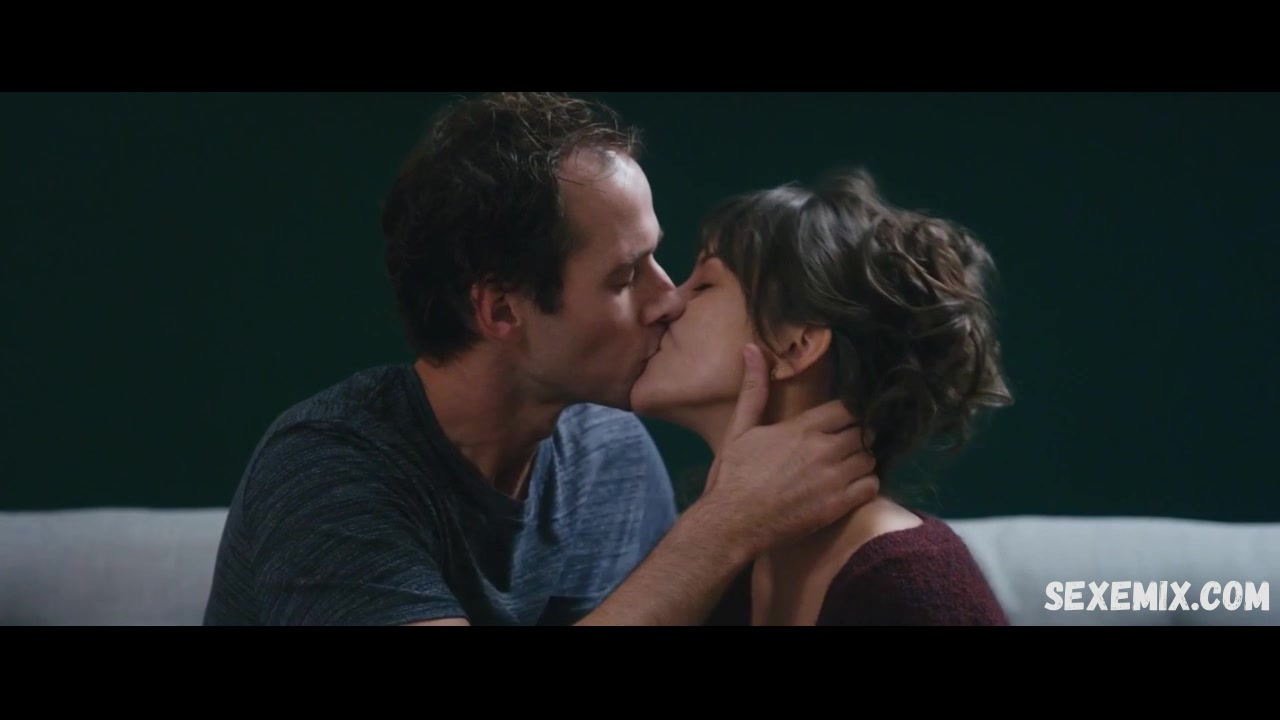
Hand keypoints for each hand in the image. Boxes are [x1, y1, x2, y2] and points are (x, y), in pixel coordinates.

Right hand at [701, 343, 878, 555]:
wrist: (732, 522)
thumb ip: (753, 390)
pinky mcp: (839, 506)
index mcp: (803, 427)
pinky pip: (872, 486)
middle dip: (860, 434)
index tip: (846, 417)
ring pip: (871, 458)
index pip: (848, 408)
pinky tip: (853, 485)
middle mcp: (824, 449)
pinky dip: (867, 483)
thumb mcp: (739, 429)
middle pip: (864, 431)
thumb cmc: (733, 475)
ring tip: (852, 463)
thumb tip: (751, 347)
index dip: (851, 411)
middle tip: (850, 441)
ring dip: (864, 458)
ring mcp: (834, 479)